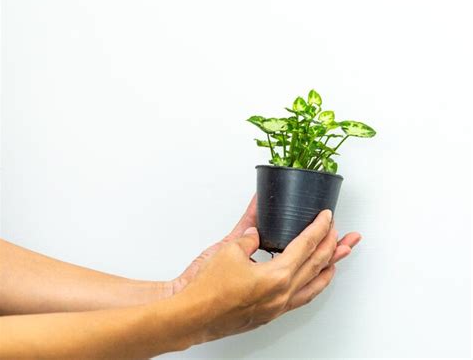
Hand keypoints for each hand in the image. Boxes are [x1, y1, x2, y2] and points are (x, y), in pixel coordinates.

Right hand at [179, 203, 361, 343]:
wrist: (189, 315)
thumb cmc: (206, 289)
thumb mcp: (229, 249)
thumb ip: (247, 237)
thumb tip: (255, 233)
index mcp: (277, 277)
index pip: (306, 246)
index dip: (319, 228)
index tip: (327, 217)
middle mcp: (281, 294)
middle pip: (316, 265)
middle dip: (333, 245)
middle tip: (343, 233)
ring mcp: (276, 306)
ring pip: (313, 285)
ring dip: (329, 268)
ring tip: (341, 257)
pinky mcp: (267, 313)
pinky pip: (299, 299)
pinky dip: (312, 286)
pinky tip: (315, 281)